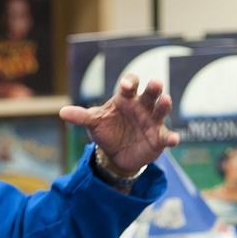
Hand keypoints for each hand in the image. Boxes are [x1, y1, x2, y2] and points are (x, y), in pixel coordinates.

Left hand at [58, 74, 178, 174]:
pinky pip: (167, 137)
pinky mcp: (159, 138)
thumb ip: (81, 116)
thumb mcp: (93, 123)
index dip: (129, 82)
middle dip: (153, 88)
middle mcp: (142, 106)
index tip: (125, 86)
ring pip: (161, 110)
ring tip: (166, 100)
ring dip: (164, 104)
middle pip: (149, 93)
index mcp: (126, 99)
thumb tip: (62, 112)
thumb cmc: (107, 131)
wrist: (115, 154)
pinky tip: (174, 140)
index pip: (130, 84)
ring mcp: (152, 121)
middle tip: (155, 83)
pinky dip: (172, 138)